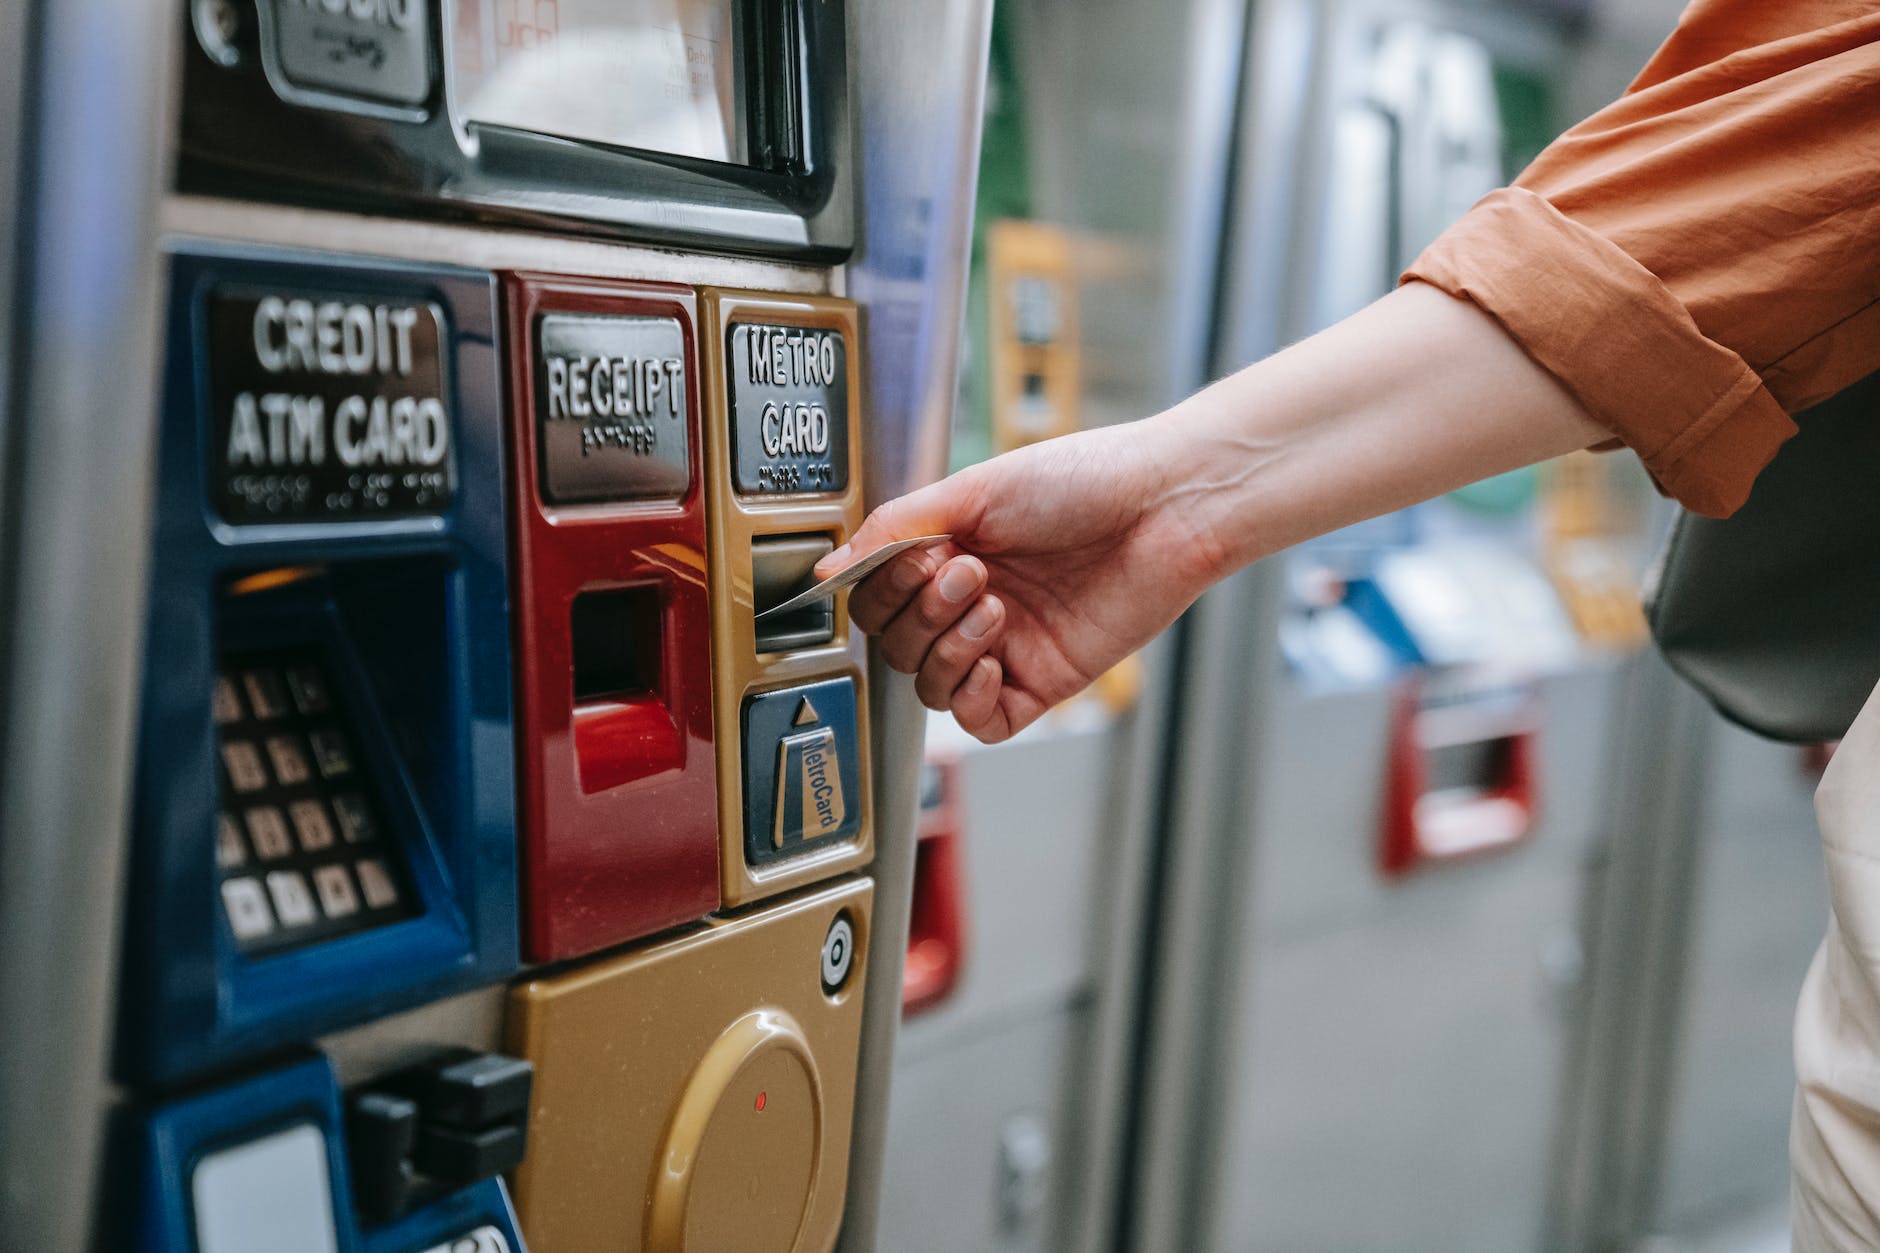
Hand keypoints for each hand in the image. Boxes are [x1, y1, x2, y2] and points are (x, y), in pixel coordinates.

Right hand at [818, 420, 1224, 742]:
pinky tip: (993, 657)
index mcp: (948, 553)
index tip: (919, 556)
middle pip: (895, 645)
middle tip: (967, 572)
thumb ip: (894, 530)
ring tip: (992, 603)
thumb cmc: (1086, 480)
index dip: (884, 587)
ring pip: (928, 684)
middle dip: (920, 612)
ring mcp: (1005, 645)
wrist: (1165, 505)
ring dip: (946, 646)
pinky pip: (980, 720)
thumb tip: (828, 572)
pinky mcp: (1042, 682)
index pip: (876, 598)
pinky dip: (970, 695)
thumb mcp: (974, 490)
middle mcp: (971, 602)